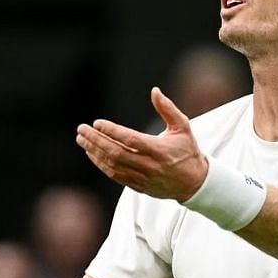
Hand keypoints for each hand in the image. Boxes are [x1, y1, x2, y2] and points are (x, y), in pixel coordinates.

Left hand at [76, 87, 208, 201]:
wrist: (195, 183)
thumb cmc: (188, 150)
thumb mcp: (183, 127)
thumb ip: (168, 108)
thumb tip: (154, 90)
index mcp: (160, 150)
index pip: (131, 140)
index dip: (112, 131)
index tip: (97, 123)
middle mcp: (150, 165)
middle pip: (116, 153)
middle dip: (96, 141)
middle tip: (81, 130)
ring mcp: (143, 178)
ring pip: (113, 165)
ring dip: (95, 152)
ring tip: (82, 140)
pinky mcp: (138, 186)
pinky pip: (115, 175)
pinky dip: (101, 164)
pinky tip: (92, 153)